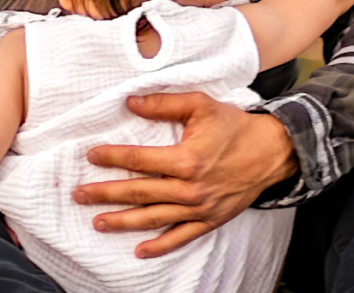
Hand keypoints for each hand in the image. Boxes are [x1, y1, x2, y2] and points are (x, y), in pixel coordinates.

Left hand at [73, 92, 297, 258]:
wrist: (272, 151)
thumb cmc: (235, 126)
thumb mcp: (201, 105)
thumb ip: (164, 104)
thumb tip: (130, 102)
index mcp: (186, 158)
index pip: (139, 159)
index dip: (112, 157)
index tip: (91, 156)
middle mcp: (191, 187)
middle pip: (139, 192)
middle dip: (106, 194)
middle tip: (80, 195)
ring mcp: (200, 207)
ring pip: (154, 218)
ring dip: (123, 222)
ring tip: (98, 222)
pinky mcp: (210, 219)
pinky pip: (181, 236)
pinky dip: (160, 246)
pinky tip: (140, 251)